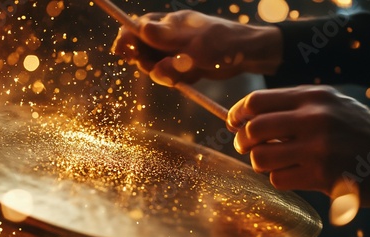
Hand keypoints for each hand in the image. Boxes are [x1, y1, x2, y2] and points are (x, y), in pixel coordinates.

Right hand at [112, 10, 282, 85]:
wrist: (247, 56)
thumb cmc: (223, 42)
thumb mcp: (195, 42)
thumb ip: (167, 38)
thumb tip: (139, 28)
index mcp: (167, 24)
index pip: (135, 28)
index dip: (126, 40)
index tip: (122, 53)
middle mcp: (167, 37)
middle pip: (141, 53)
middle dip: (150, 64)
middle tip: (168, 68)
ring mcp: (175, 53)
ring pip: (155, 68)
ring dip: (167, 74)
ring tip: (188, 71)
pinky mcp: (183, 67)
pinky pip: (171, 77)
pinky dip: (180, 79)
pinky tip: (195, 75)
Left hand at [227, 85, 369, 206]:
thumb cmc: (356, 130)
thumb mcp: (330, 103)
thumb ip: (292, 105)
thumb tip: (246, 116)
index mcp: (313, 97)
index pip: (257, 101)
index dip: (237, 113)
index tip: (233, 123)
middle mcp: (314, 119)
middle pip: (253, 129)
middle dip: (241, 141)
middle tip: (245, 146)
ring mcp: (317, 149)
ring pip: (261, 158)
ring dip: (259, 162)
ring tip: (271, 161)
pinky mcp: (321, 176)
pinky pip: (278, 179)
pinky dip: (278, 178)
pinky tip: (291, 174)